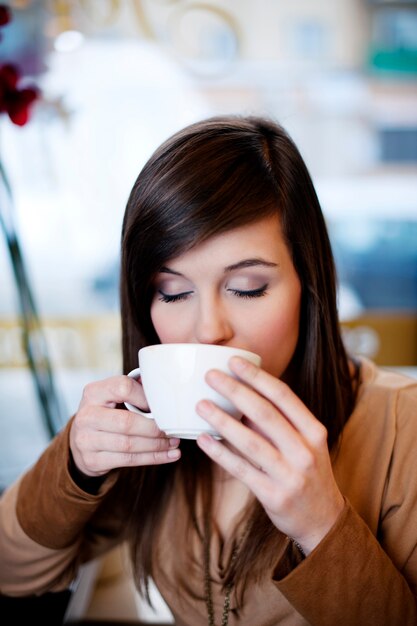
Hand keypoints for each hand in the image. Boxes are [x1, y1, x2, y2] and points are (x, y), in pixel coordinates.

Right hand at [69, 375, 180, 477]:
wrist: (82, 438)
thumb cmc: (107, 412)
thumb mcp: (113, 396)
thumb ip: (135, 390)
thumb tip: (165, 391)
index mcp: (94, 392)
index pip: (123, 388)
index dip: (145, 397)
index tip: (161, 406)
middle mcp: (86, 415)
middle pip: (127, 422)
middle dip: (154, 428)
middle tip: (172, 430)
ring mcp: (86, 440)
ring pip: (128, 444)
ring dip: (157, 445)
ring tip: (173, 443)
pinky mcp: (92, 460)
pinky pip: (128, 460)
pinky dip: (152, 458)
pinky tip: (168, 455)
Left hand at [196, 357, 343, 554]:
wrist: (323, 520)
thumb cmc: (308, 472)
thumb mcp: (305, 443)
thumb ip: (279, 421)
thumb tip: (242, 392)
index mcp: (314, 431)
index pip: (283, 396)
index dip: (257, 377)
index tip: (234, 361)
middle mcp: (304, 451)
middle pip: (265, 414)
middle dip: (235, 391)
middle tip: (210, 376)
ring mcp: (290, 475)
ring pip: (250, 442)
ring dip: (222, 421)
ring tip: (200, 405)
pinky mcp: (273, 496)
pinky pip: (241, 470)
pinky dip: (220, 453)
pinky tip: (203, 439)